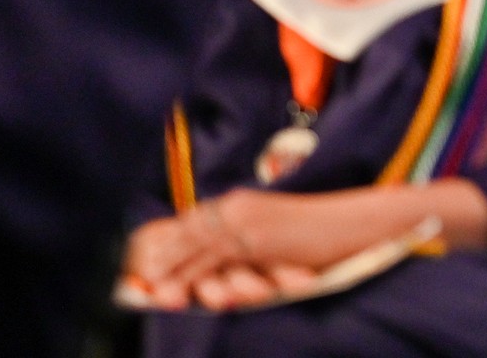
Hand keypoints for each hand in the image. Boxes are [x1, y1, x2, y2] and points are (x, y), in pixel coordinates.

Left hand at [121, 189, 370, 310]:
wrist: (349, 223)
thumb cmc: (320, 230)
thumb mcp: (277, 229)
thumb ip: (249, 236)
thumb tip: (231, 256)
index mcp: (241, 201)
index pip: (196, 218)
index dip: (171, 237)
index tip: (149, 252)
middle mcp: (237, 206)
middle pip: (188, 230)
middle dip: (161, 250)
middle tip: (137, 269)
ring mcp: (244, 221)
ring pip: (195, 245)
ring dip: (169, 265)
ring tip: (148, 282)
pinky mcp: (254, 239)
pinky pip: (214, 259)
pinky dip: (190, 273)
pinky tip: (175, 285)